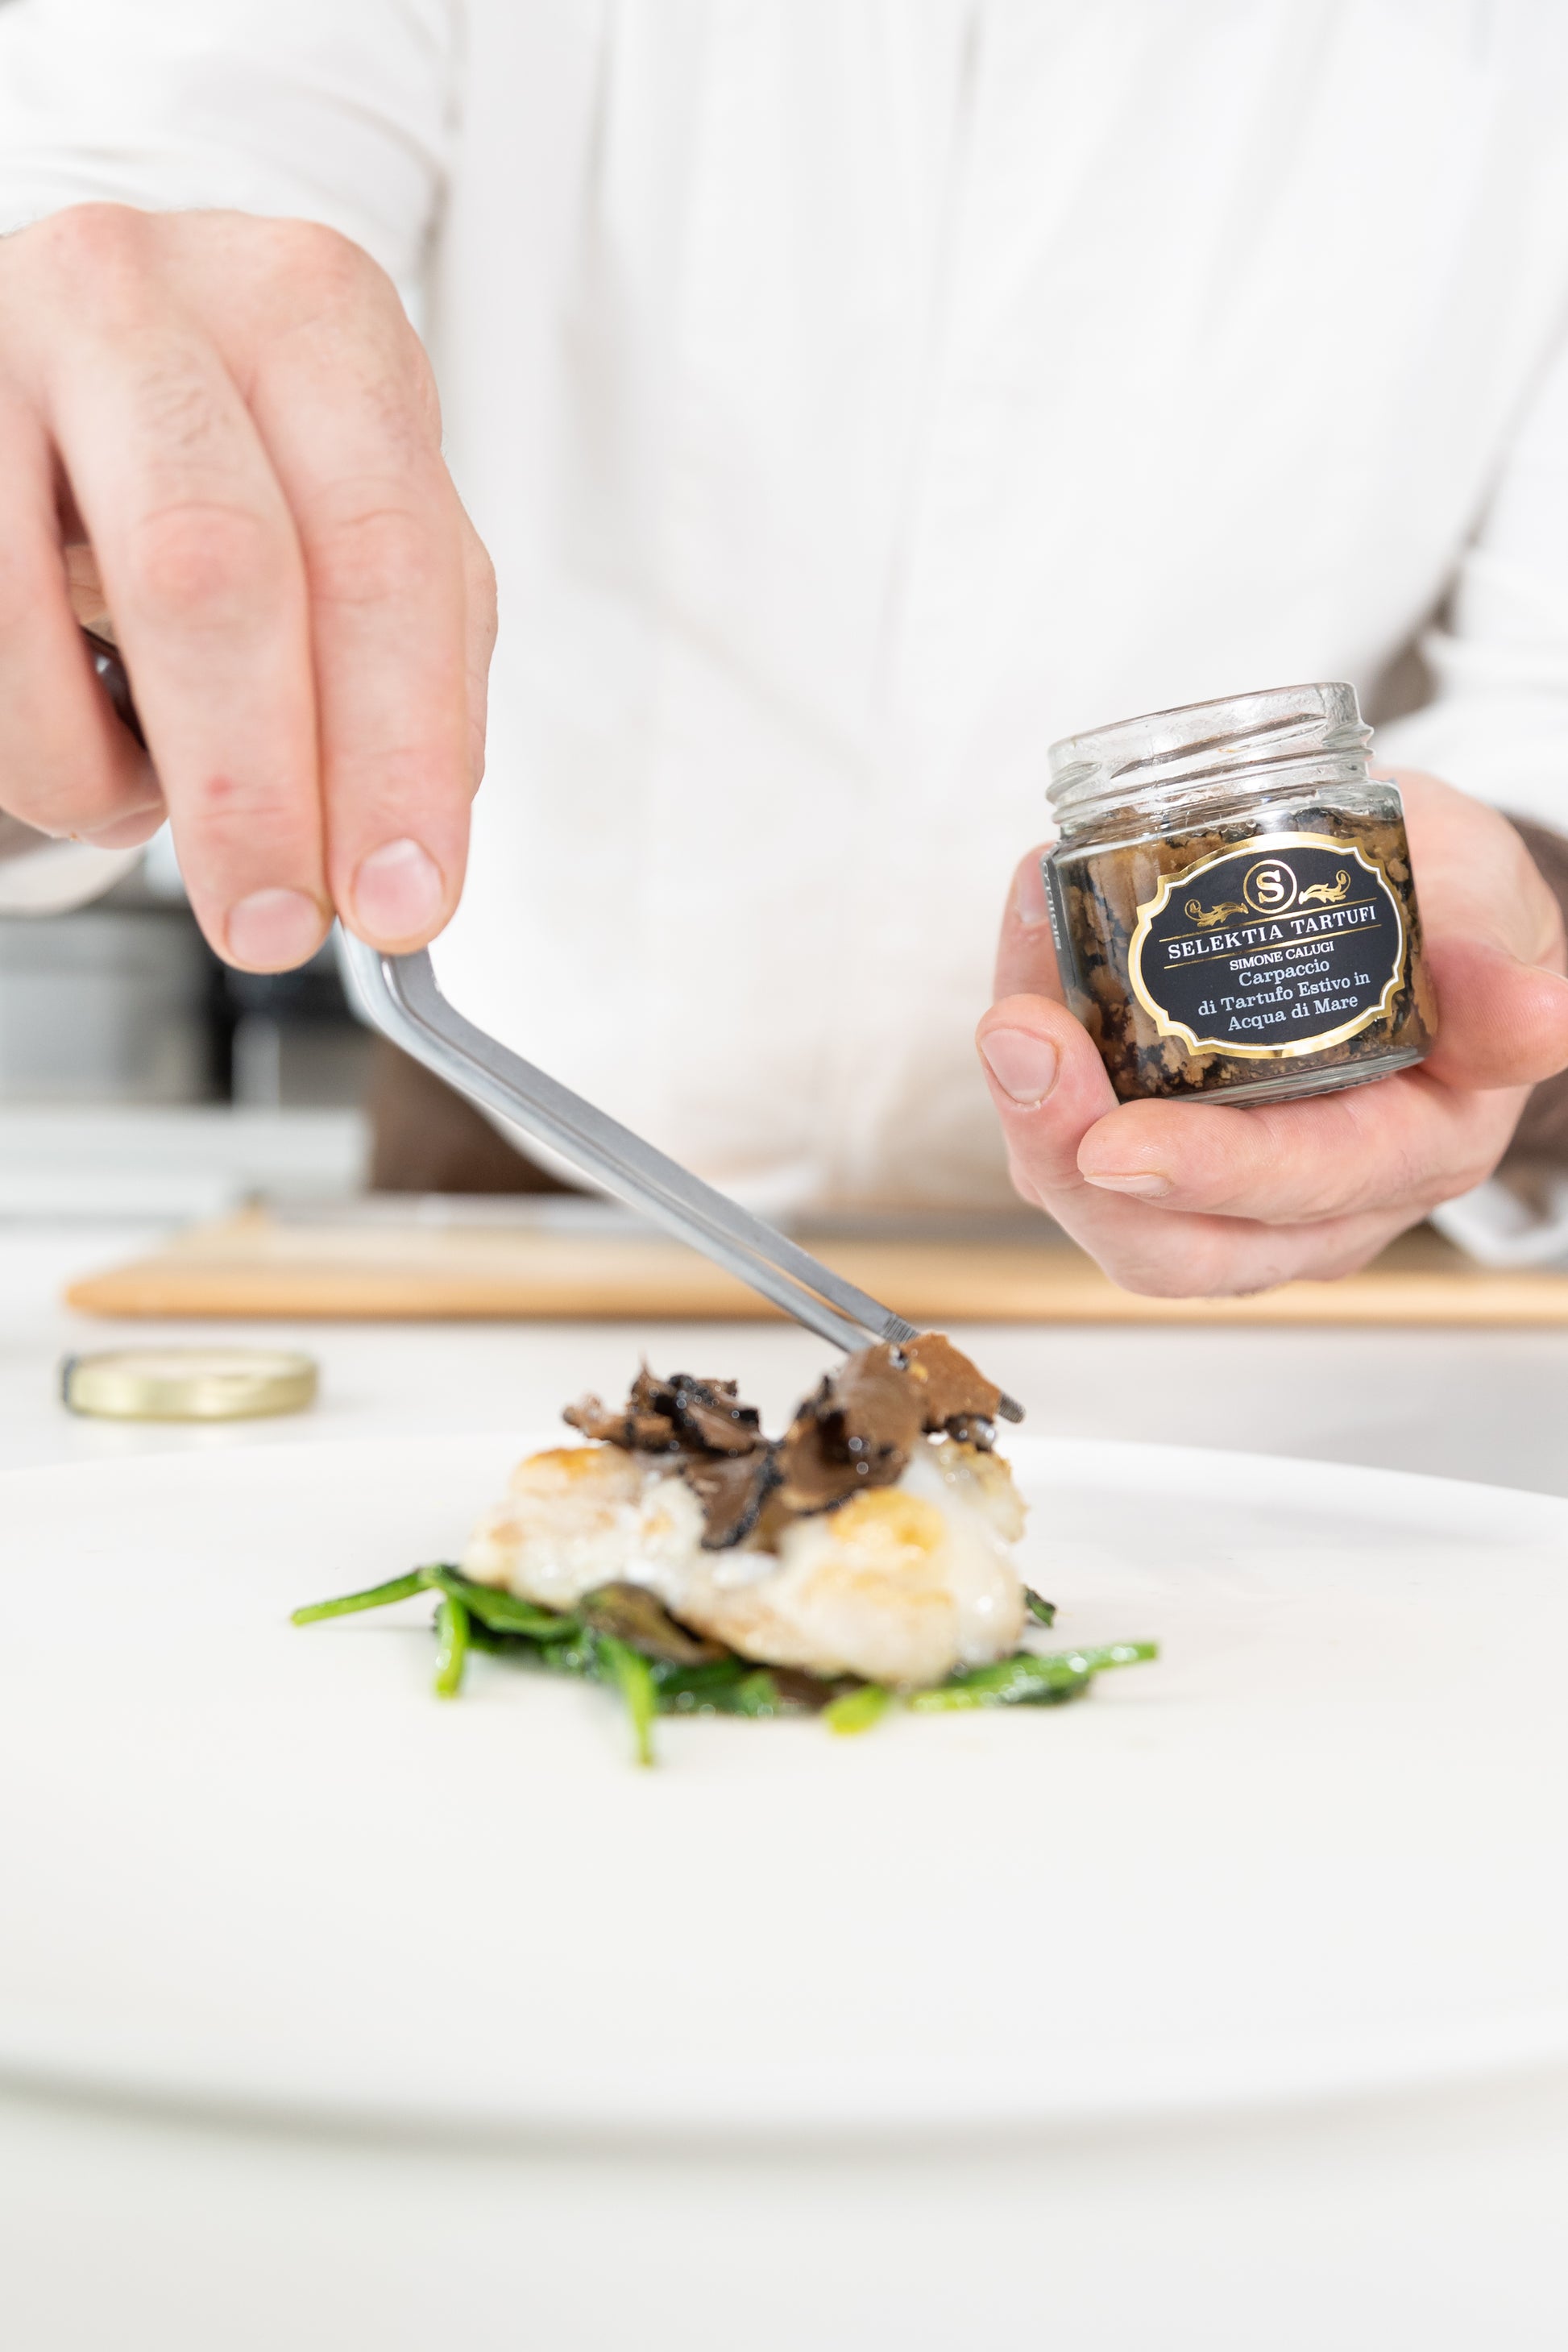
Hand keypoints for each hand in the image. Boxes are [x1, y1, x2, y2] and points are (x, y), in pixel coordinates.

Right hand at [0, 205, 495, 968]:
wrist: (60, 359)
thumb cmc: (231, 456)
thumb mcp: (349, 516)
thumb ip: (410, 660)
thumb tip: (408, 853)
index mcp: (313, 312)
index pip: (382, 553)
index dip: (398, 750)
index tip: (403, 899)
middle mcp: (149, 294)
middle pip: (217, 571)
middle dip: (258, 789)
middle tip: (274, 926)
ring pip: (36, 618)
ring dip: (110, 775)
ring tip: (145, 803)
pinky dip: (42, 743)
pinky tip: (80, 736)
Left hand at [977, 774, 1567, 1293]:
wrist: (1413, 909)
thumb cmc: (1454, 917)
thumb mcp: (1489, 906)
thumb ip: (1502, 960)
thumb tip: (1545, 1012)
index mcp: (1408, 1152)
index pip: (1298, 1189)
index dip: (1205, 1173)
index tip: (1119, 1139)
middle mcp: (1309, 1200)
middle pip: (1169, 1243)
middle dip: (1071, 1158)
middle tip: (1020, 1044)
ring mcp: (1221, 1187)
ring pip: (1102, 1209)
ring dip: (1032, 1116)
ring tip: (1011, 998)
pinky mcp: (1151, 1145)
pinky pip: (1068, 1141)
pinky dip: (1032, 1065)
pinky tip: (1027, 955)